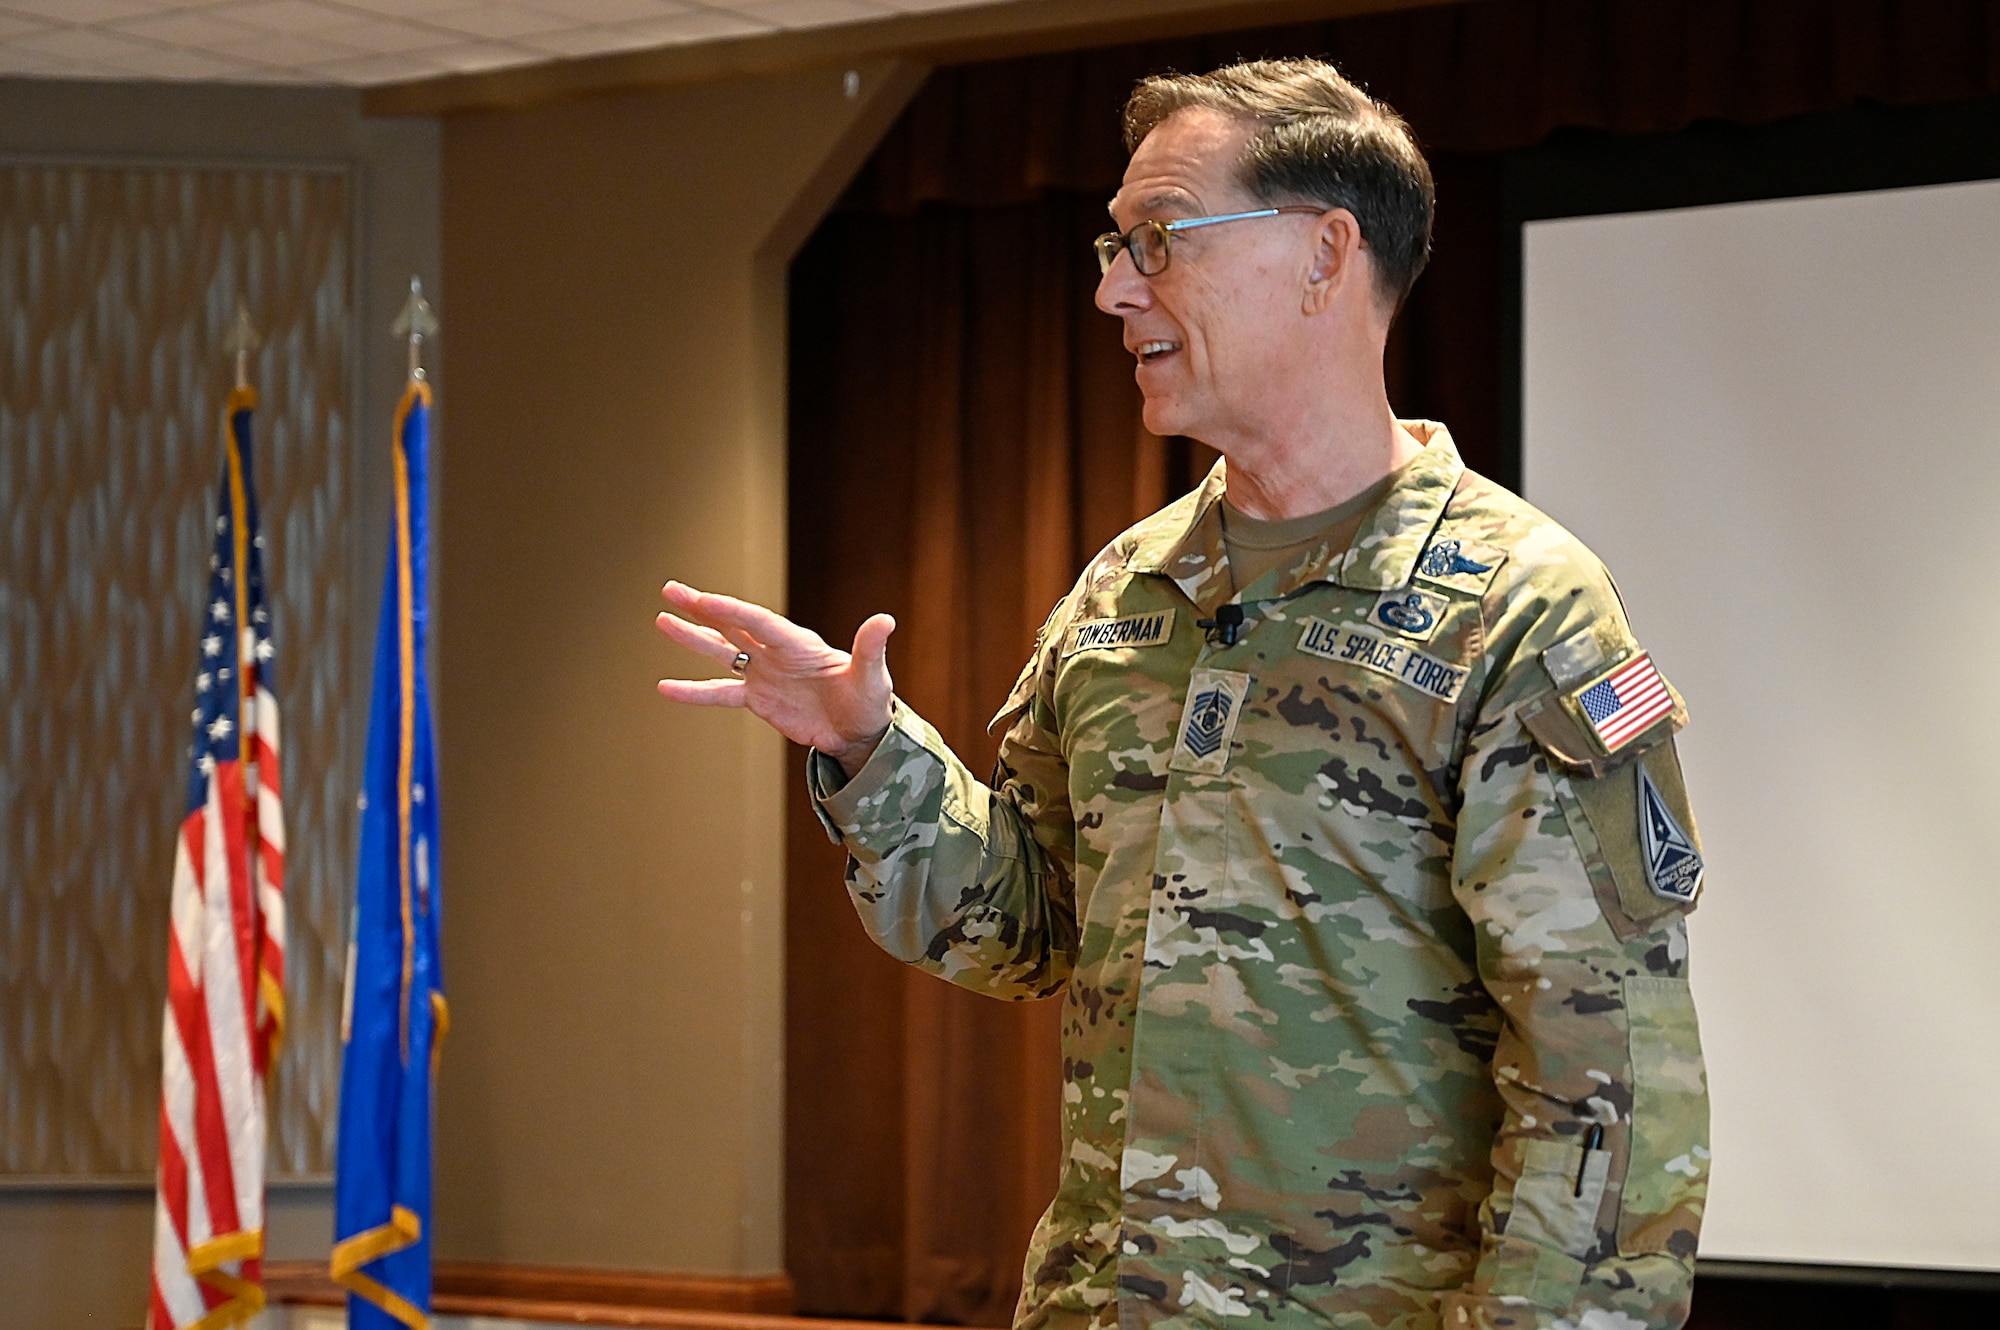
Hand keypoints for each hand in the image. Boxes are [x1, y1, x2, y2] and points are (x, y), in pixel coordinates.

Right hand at [656, 581, 894, 776]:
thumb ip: (870, 648)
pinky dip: (694, 692)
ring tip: (662, 620)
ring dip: (693, 637)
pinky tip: (666, 687)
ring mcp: (764, 673)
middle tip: (671, 590)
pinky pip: (720, 693)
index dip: (732, 611)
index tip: (704, 600)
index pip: (760, 623)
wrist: (859, 731)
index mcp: (799, 643)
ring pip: (721, 652)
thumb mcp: (872, 677)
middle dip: (703, 608)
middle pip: (734, 625)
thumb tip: (885, 620)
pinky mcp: (757, 698)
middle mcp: (776, 652)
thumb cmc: (869, 701)